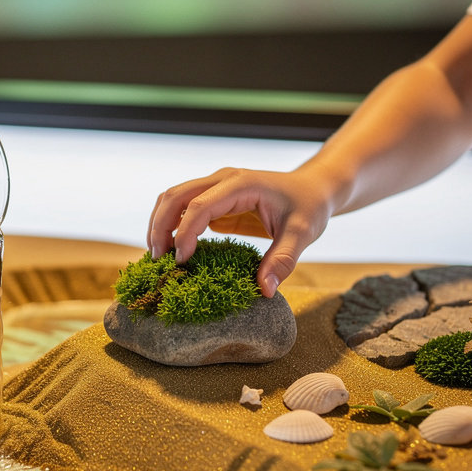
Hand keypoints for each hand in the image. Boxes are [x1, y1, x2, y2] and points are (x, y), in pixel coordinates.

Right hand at [147, 167, 334, 296]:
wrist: (313, 188)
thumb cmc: (309, 207)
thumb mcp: (302, 234)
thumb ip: (283, 260)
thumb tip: (265, 290)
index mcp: (241, 184)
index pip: (199, 206)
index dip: (185, 233)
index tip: (182, 261)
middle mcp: (222, 180)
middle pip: (175, 196)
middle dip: (160, 227)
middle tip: (159, 261)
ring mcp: (215, 186)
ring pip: (172, 198)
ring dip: (160, 224)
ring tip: (160, 256)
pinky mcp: (213, 198)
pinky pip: (182, 206)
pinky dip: (170, 225)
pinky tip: (172, 249)